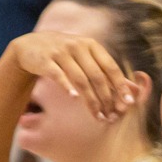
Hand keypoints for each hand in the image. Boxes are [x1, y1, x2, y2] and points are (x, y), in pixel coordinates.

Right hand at [5, 30, 136, 122]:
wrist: (30, 46)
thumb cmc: (63, 55)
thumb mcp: (85, 56)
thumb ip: (104, 69)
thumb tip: (130, 88)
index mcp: (91, 45)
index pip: (110, 66)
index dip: (120, 85)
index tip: (127, 103)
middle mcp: (78, 46)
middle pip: (96, 76)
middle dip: (106, 98)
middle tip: (111, 115)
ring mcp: (61, 52)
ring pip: (80, 79)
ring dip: (90, 100)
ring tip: (97, 116)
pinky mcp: (45, 60)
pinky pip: (59, 76)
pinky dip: (67, 87)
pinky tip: (74, 98)